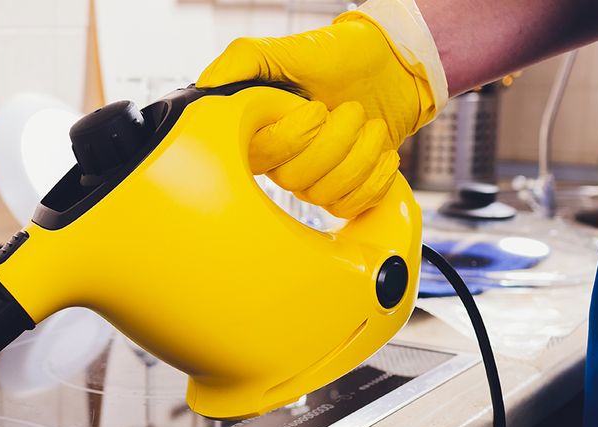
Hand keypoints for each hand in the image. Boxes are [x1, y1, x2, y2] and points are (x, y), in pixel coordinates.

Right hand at [198, 1, 445, 217]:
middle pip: (296, 180)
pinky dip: (372, 180)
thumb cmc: (335, 55)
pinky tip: (381, 153)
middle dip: (337, 140)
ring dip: (360, 155)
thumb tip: (206, 86)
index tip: (316, 106)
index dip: (294, 137)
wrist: (391, 65)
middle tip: (352, 108)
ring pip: (324, 195)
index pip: (262, 156)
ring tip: (370, 124)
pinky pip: (348, 207)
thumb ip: (241, 60)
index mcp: (260, 130)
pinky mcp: (341, 189)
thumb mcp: (284, 49)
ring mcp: (311, 178)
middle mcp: (280, 160)